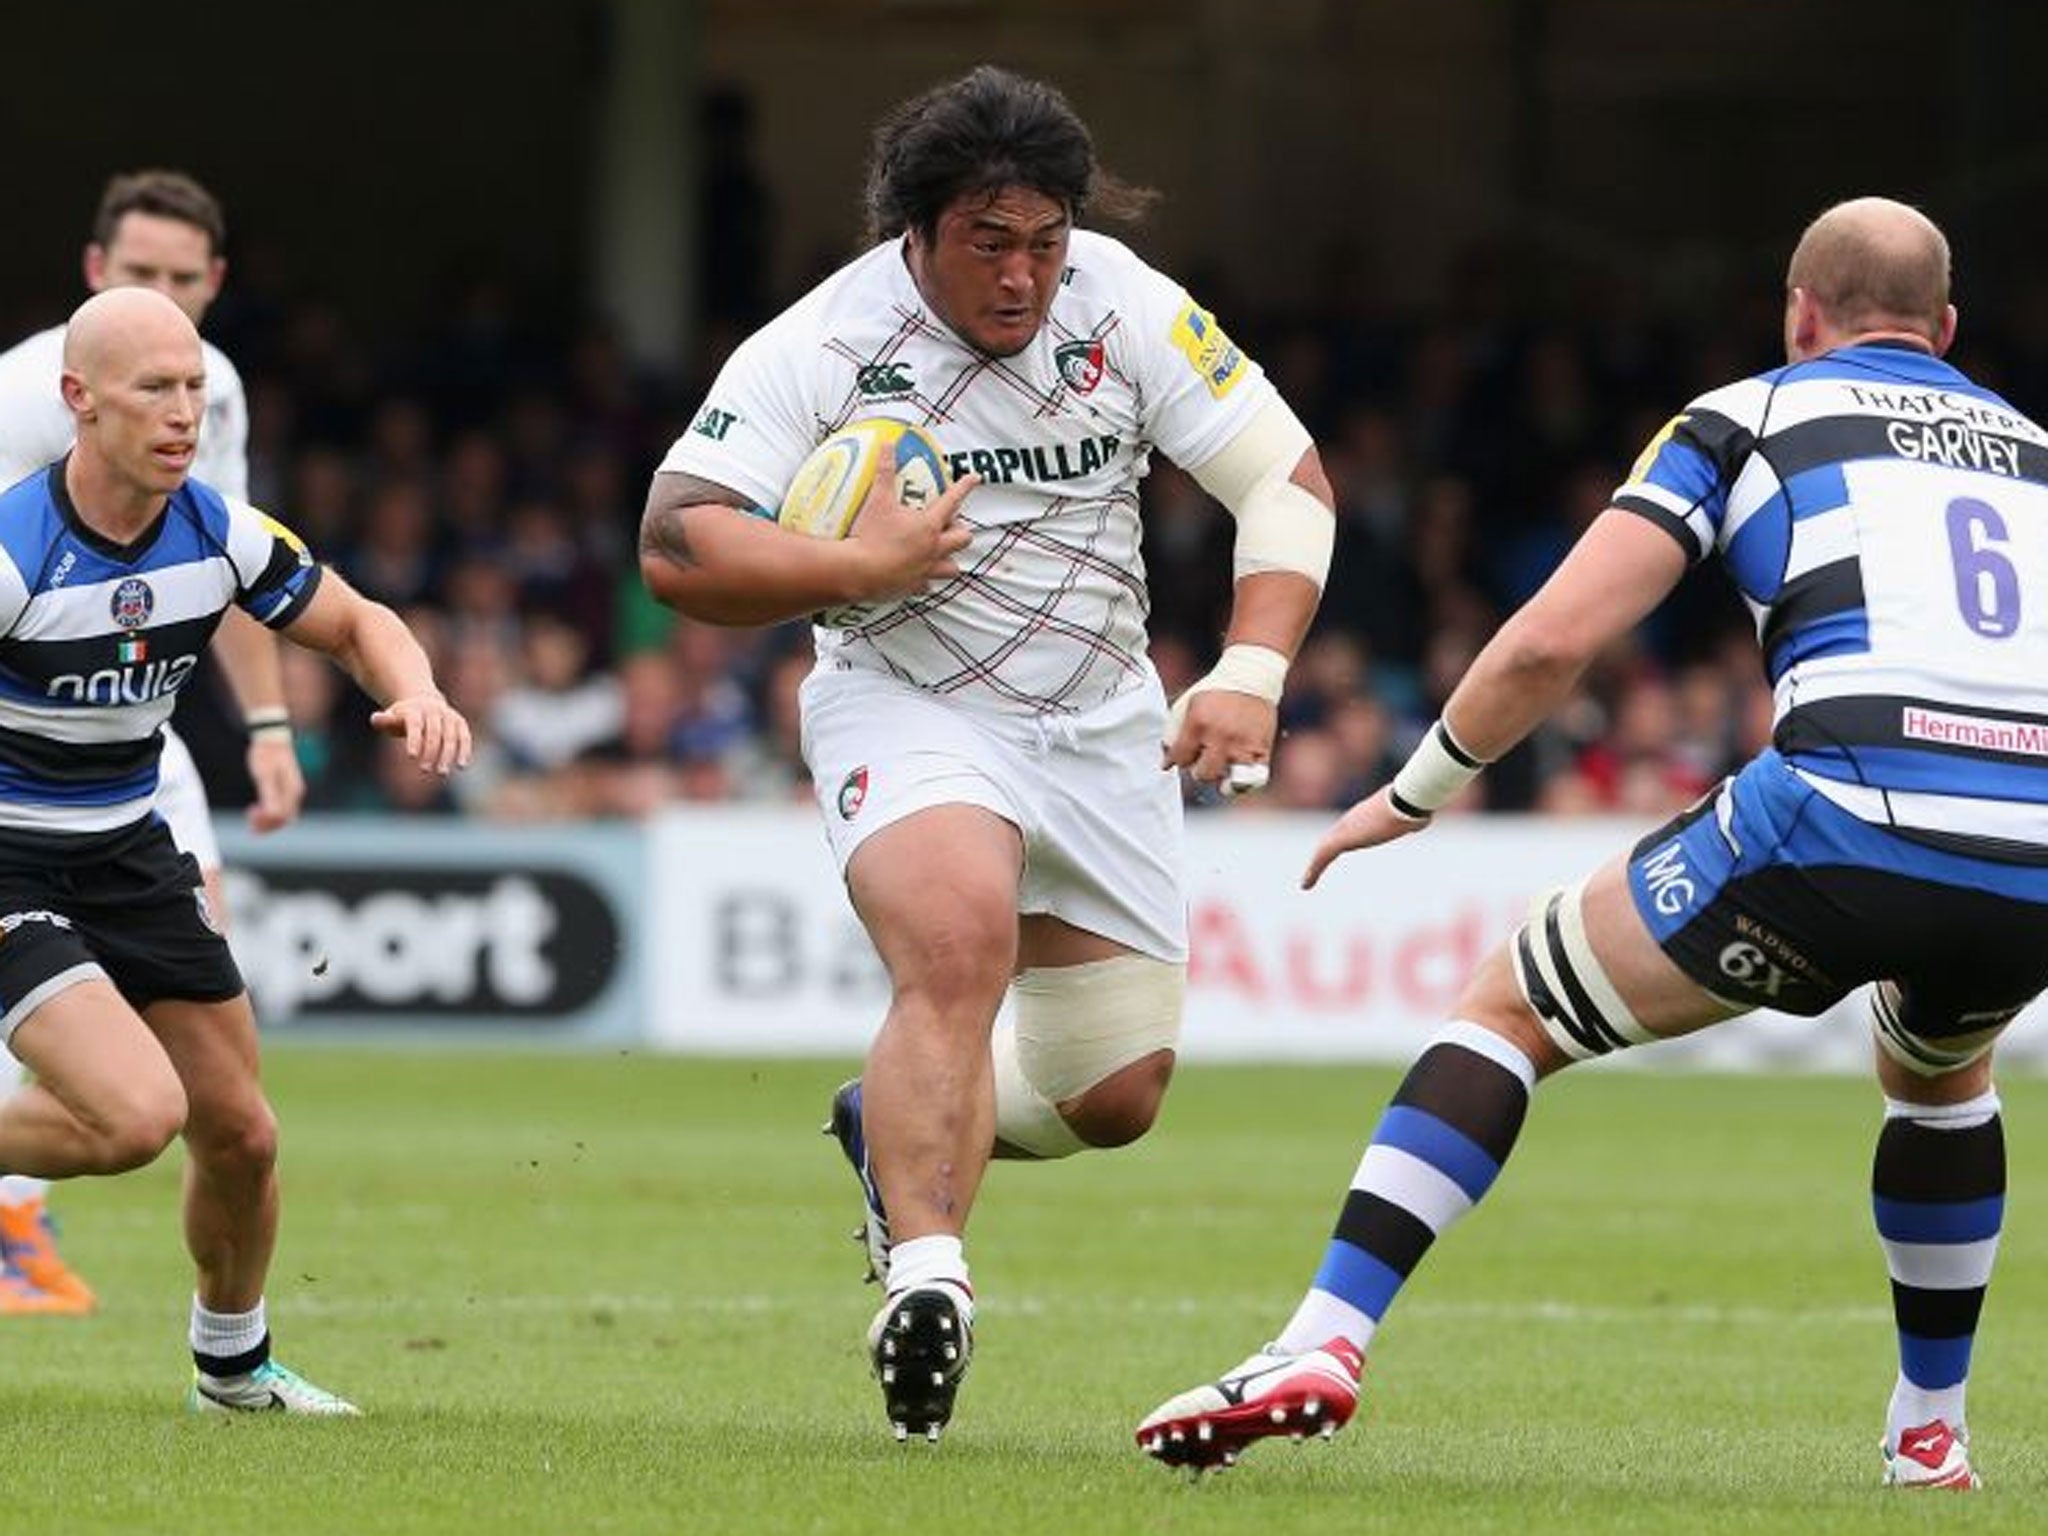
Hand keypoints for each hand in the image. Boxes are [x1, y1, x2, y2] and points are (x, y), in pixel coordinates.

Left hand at [244, 731, 306, 832]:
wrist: (271, 738)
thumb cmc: (266, 755)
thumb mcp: (264, 775)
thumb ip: (270, 795)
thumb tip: (273, 815)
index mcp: (292, 790)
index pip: (283, 815)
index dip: (266, 821)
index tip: (250, 814)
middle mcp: (296, 793)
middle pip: (285, 818)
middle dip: (268, 824)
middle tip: (249, 821)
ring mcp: (292, 791)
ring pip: (284, 815)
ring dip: (268, 821)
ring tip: (251, 817)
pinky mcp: (286, 789)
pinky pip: (282, 808)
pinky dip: (270, 813)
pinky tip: (257, 809)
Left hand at [369, 694, 472, 775]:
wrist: (424, 702)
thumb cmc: (403, 717)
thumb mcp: (391, 717)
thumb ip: (383, 720)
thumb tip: (376, 719)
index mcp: (415, 709)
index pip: (415, 725)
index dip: (414, 740)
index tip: (411, 756)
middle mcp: (434, 711)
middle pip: (434, 732)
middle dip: (430, 752)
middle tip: (424, 770)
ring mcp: (449, 716)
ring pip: (451, 736)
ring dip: (447, 755)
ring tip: (442, 772)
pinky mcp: (460, 723)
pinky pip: (464, 737)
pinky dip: (464, 750)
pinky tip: (461, 765)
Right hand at [845, 469, 977, 599]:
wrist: (857, 571)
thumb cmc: (869, 536)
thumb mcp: (877, 500)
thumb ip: (885, 472)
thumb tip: (887, 447)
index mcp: (928, 526)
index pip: (953, 501)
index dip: (964, 487)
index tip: (974, 478)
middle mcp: (933, 548)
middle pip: (962, 539)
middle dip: (960, 531)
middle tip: (950, 525)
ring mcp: (926, 570)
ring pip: (952, 568)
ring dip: (950, 560)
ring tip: (941, 554)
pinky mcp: (914, 587)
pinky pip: (928, 585)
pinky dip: (926, 580)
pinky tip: (919, 577)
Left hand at [1162, 688, 1275, 789]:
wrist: (1251, 677)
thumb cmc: (1216, 690)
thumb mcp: (1187, 703)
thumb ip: (1174, 730)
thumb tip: (1167, 758)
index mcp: (1199, 723)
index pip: (1180, 758)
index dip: (1173, 760)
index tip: (1172, 761)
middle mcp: (1221, 737)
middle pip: (1202, 775)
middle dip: (1198, 769)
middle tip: (1201, 759)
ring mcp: (1243, 745)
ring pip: (1226, 780)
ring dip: (1220, 774)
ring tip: (1219, 764)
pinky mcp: (1262, 749)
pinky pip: (1251, 780)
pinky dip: (1242, 781)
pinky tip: (1236, 773)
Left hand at [1302, 788, 1428, 889]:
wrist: (1405, 802)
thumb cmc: (1413, 805)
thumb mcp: (1414, 812)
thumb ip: (1414, 817)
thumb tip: (1423, 818)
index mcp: (1367, 813)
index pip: (1350, 828)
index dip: (1341, 840)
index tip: (1333, 851)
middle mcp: (1353, 819)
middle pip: (1333, 838)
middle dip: (1322, 854)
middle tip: (1313, 869)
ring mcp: (1345, 828)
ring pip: (1324, 849)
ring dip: (1314, 867)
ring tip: (1306, 882)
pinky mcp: (1341, 839)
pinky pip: (1322, 856)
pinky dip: (1313, 870)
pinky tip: (1305, 884)